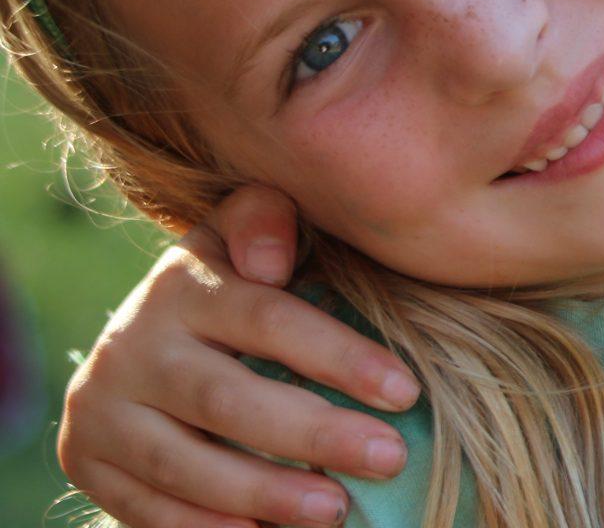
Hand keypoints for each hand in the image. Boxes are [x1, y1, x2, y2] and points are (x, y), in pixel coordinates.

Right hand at [58, 186, 418, 527]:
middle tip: (390, 457)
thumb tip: (271, 258)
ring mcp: (101, 408)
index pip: (269, 320)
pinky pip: (143, 508)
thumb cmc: (236, 281)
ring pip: (185, 464)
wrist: (148, 333)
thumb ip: (267, 219)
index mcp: (183, 285)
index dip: (339, 357)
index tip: (406, 393)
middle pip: (230, 401)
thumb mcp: (250, 232)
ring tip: (337, 509)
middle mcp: (132, 346)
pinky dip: (203, 526)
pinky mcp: (85, 460)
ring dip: (266, 492)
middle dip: (316, 434)